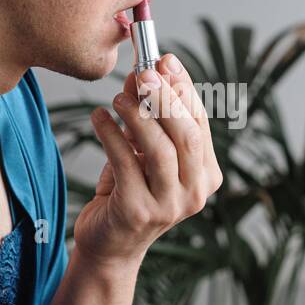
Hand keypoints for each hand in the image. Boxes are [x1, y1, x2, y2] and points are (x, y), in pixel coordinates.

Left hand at [74, 52, 222, 269]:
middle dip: (165, 99)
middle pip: (187, 136)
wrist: (110, 244)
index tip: (165, 59)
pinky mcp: (138, 212)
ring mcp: (170, 206)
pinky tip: (99, 118)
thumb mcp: (142, 150)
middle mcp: (195, 192)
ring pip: (160, 150)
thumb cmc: (129, 191)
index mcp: (206, 174)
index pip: (200, 123)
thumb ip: (146, 114)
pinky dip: (111, 135)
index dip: (183, 88)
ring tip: (117, 98)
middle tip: (143, 72)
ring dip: (138, 116)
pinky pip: (126, 163)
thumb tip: (140, 72)